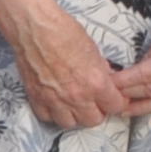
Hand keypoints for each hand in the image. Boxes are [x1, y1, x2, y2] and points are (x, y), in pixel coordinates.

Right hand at [0, 0, 135, 132]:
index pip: (115, 107)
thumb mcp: (93, 49)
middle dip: (97, 111)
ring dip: (74, 115)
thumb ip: (101, 69)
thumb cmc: (64, 32)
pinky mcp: (36, 98)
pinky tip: (55, 102)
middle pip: (94, 120)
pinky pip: (47, 117)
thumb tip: (108, 78)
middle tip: (94, 100)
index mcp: (95, 83)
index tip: (113, 98)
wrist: (34, 28)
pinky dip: (52, 113)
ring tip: (74, 103)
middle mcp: (77, 96)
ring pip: (70, 123)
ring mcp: (55, 100)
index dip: (116, 102)